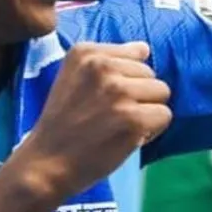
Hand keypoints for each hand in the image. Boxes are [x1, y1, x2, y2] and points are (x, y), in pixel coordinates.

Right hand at [14, 42, 171, 200]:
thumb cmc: (63, 123)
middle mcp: (102, 66)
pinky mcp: (132, 118)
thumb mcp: (74, 78)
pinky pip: (164, 115)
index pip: (137, 54)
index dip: (128, 80)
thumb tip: (145, 48)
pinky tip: (129, 137)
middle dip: (139, 95)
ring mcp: (118, 91)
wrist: (46, 163)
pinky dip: (152, 130)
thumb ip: (108, 61)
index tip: (105, 98)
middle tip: (112, 116)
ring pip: (161, 92)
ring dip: (147, 111)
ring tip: (121, 125)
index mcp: (86, 52)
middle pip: (151, 74)